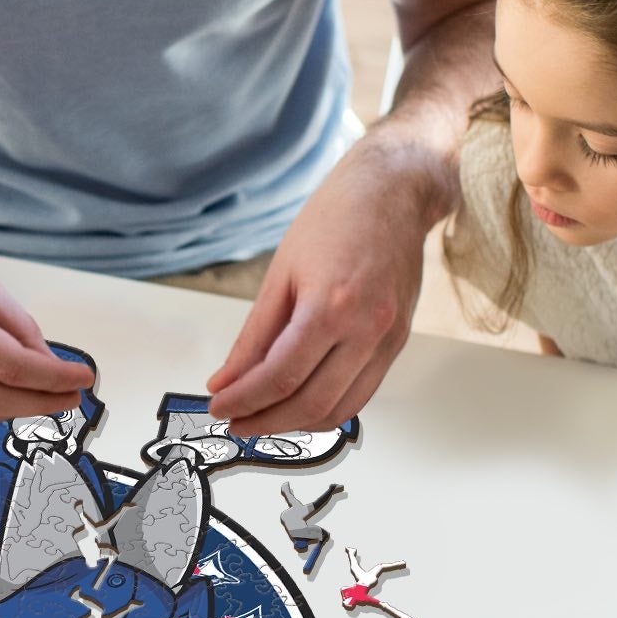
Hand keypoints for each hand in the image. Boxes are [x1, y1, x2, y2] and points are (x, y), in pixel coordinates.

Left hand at [206, 135, 442, 433]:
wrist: (393, 193)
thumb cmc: (336, 219)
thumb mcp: (280, 273)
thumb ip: (253, 336)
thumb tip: (227, 380)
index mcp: (331, 305)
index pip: (280, 377)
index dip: (244, 400)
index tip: (218, 407)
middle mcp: (367, 329)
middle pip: (311, 403)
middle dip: (265, 421)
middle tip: (235, 421)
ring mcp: (388, 339)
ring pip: (340, 409)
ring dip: (296, 424)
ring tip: (263, 417)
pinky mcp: (398, 342)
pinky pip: (362, 394)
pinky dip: (328, 409)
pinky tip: (299, 402)